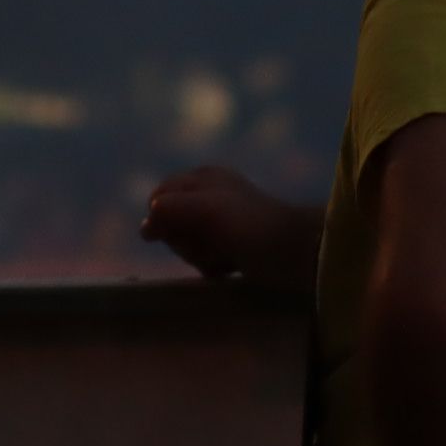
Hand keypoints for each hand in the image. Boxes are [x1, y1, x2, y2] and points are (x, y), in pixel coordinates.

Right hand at [141, 165, 319, 292]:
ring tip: (225, 259)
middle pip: (170, 224)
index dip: (164, 222)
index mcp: (201, 178)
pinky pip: (205, 257)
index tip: (183, 234)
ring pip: (187, 244)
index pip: (158, 200)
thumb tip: (146, 224)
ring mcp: (221, 221)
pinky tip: (230, 268)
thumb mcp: (207, 210)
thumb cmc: (252, 227)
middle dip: (185, 241)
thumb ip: (170, 209)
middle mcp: (208, 195)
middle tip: (211, 246)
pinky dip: (213, 265)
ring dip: (201, 256)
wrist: (299, 252)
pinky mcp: (233, 244)